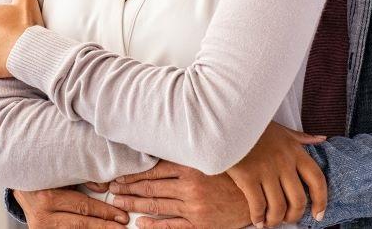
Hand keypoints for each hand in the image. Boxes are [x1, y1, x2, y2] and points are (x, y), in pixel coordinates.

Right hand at [14, 186, 128, 227]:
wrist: (22, 191)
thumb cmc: (47, 179)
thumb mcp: (64, 175)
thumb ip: (84, 179)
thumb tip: (105, 188)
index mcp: (49, 198)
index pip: (84, 207)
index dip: (105, 212)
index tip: (122, 216)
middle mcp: (44, 217)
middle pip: (81, 224)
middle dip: (104, 226)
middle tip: (122, 228)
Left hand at [108, 161, 250, 228]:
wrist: (259, 195)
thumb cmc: (235, 174)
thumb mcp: (213, 157)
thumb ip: (191, 154)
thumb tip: (165, 149)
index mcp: (192, 167)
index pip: (154, 171)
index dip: (134, 174)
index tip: (119, 176)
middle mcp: (190, 187)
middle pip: (151, 188)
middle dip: (129, 189)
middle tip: (112, 189)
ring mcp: (194, 207)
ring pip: (157, 206)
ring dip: (135, 204)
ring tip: (119, 203)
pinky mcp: (200, 224)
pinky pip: (172, 226)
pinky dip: (154, 225)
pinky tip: (141, 223)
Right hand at [226, 122, 327, 227]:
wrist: (229, 121)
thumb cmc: (255, 126)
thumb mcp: (282, 130)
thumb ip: (302, 138)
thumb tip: (323, 139)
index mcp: (295, 151)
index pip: (317, 180)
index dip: (321, 201)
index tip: (318, 214)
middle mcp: (284, 162)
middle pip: (299, 200)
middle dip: (294, 216)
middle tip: (287, 220)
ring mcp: (266, 170)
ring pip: (278, 207)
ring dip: (275, 220)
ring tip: (270, 222)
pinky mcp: (248, 177)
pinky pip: (258, 206)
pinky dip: (259, 217)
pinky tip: (257, 219)